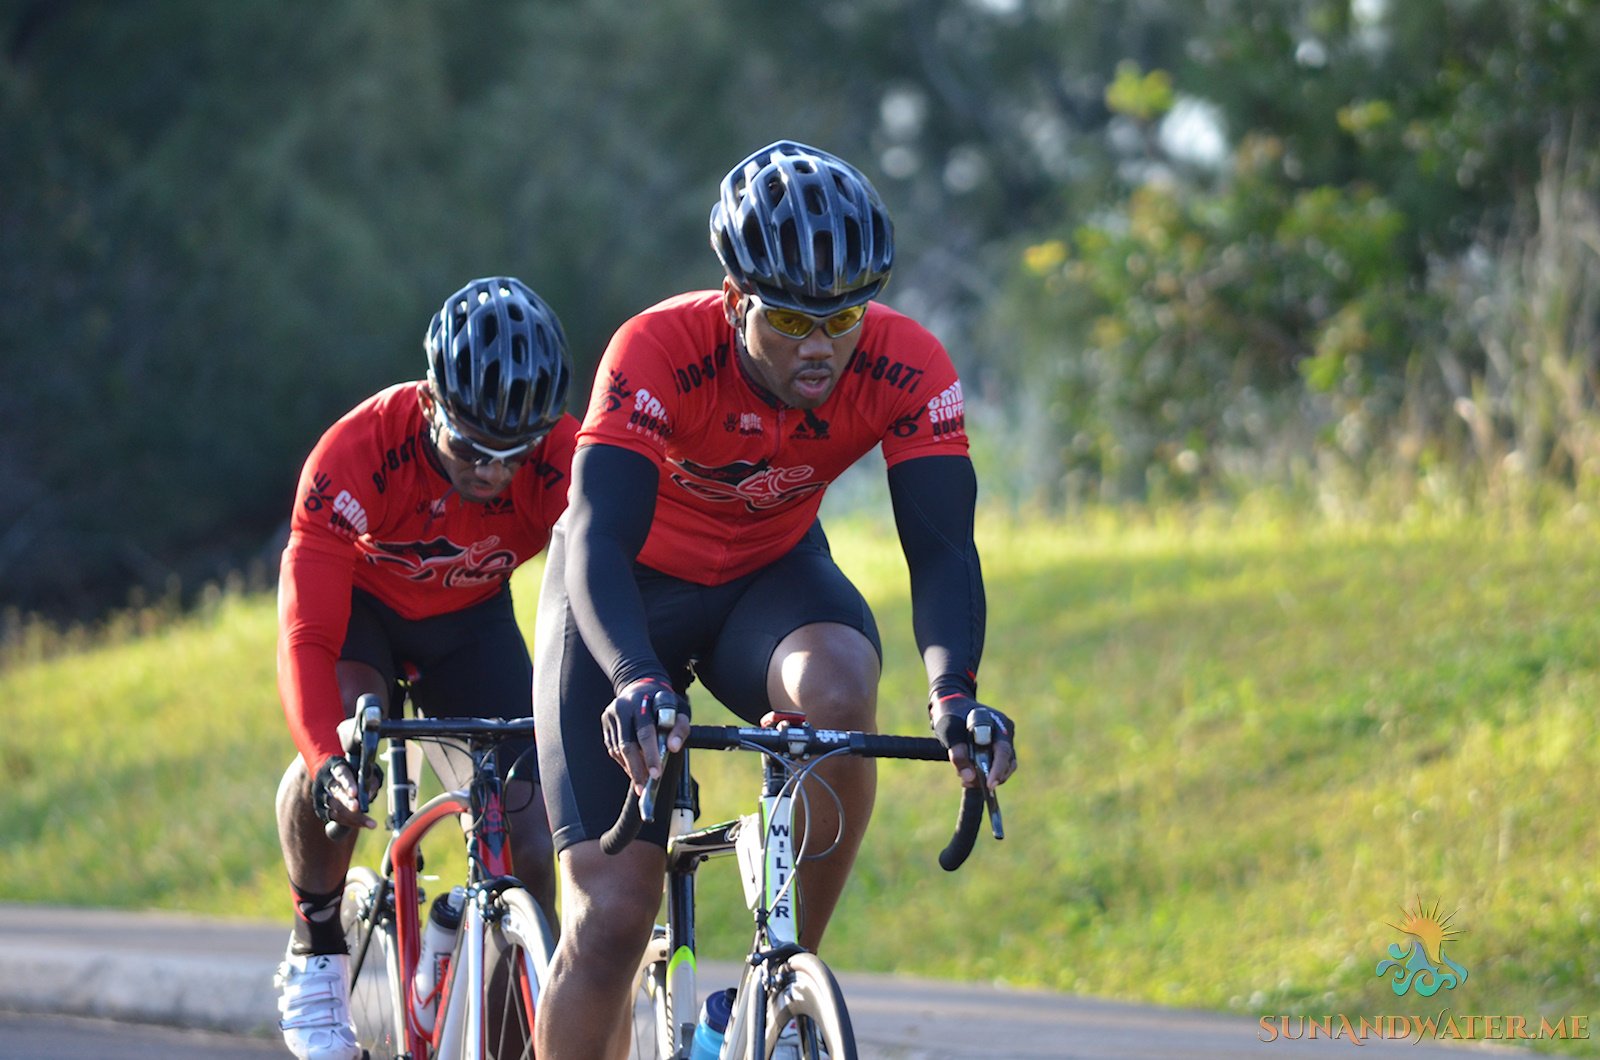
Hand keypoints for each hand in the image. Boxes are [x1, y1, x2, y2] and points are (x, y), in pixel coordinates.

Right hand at [312, 755, 376, 831]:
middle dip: (347, 801)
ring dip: (353, 817)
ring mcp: (320, 796)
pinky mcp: (320, 809)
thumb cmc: (354, 774)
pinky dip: (350, 822)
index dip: (347, 783)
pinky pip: (335, 818)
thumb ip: (368, 781)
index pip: (341, 774)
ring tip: (371, 823)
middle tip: (357, 808)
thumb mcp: (363, 772)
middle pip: (336, 792)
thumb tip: (367, 796)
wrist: (335, 779)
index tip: (355, 793)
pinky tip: (362, 824)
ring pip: (336, 808)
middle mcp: (325, 781)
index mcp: (335, 767)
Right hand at [601, 677, 689, 794]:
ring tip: (641, 783)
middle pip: (628, 744)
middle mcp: (624, 706)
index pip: (646, 732)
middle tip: (645, 787)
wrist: (640, 686)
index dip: (651, 754)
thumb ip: (680, 727)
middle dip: (638, 768)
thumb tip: (673, 748)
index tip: (656, 774)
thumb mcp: (679, 709)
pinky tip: (634, 770)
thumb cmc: (664, 703)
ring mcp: (611, 713)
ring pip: (618, 749)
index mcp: (643, 701)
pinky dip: (624, 761)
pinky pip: (612, 748)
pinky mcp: (605, 721)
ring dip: (630, 768)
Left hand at [930, 694, 1016, 790]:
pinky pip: (996, 764)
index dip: (998, 770)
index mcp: (999, 723)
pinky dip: (985, 772)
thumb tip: (969, 777)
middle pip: (1007, 762)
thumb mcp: (948, 731)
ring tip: (965, 780)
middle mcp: (1005, 732)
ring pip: (1003, 766)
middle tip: (968, 783)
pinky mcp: (996, 747)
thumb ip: (958, 752)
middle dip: (991, 777)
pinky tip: (968, 776)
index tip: (989, 784)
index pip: (1003, 751)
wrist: (951, 704)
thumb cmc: (950, 713)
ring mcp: (1002, 740)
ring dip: (987, 777)